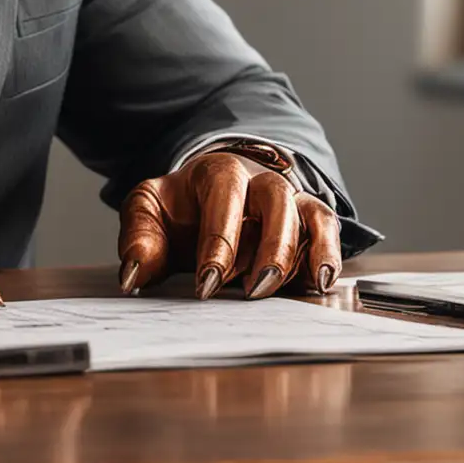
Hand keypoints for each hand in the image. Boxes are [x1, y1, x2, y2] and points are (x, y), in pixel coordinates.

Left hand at [117, 150, 341, 300]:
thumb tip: (133, 276)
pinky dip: (330, 253)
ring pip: (308, 214)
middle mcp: (259, 181)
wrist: (204, 196)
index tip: (206, 285)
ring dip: (305, 253)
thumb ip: (140, 240)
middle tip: (253, 290)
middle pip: (275, 200)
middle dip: (269, 247)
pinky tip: (322, 283)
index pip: (225, 198)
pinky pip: (326, 228)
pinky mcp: (305, 221)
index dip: (218, 243)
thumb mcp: (148, 212)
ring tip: (304, 287)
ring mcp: (288, 199)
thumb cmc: (178, 208)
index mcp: (218, 172)